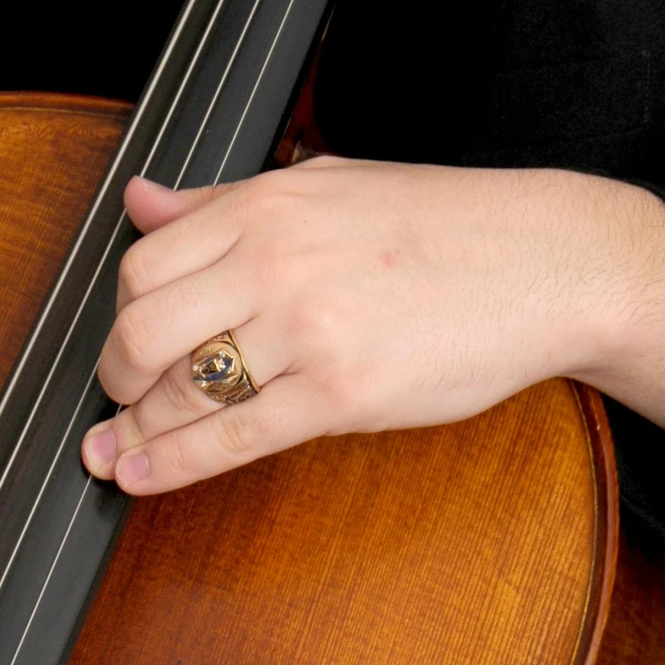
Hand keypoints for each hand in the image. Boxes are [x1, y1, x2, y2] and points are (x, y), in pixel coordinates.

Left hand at [81, 158, 664, 493]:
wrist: (549, 263)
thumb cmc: (446, 227)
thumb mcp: (326, 187)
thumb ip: (223, 201)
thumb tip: (139, 203)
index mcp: (267, 204)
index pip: (142, 265)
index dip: (117, 317)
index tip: (121, 346)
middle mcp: (276, 261)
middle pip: (139, 331)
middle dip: (115, 379)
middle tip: (119, 402)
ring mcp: (307, 329)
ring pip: (177, 392)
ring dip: (136, 432)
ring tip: (118, 452)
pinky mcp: (339, 393)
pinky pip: (229, 440)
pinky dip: (170, 466)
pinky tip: (142, 478)